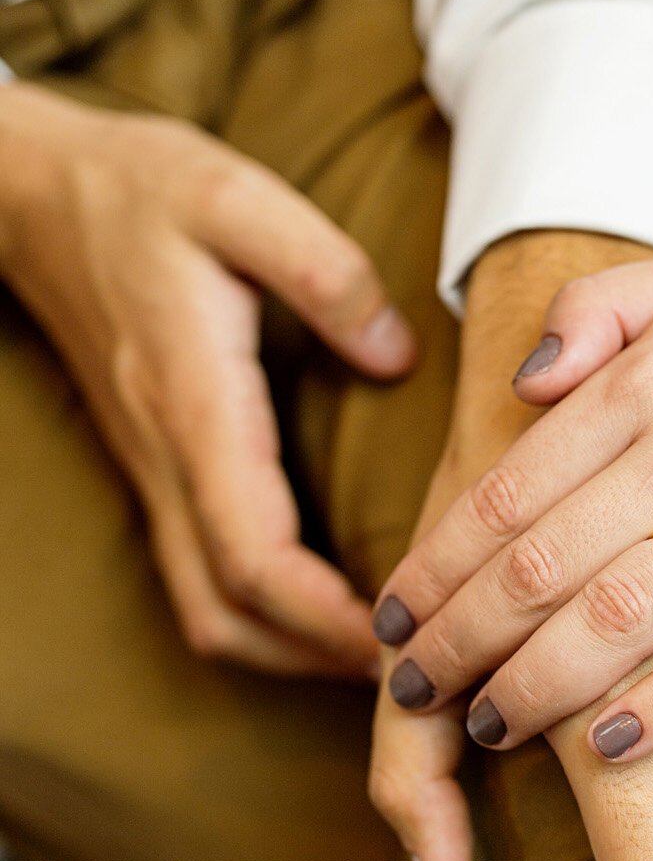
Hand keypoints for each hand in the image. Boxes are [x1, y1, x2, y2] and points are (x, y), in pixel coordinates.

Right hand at [0, 84, 415, 674]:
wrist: (31, 194)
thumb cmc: (138, 190)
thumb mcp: (237, 199)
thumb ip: (325, 273)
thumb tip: (394, 355)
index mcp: (195, 407)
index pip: (255, 556)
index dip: (327, 618)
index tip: (400, 642)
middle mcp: (169, 460)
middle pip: (230, 612)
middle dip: (316, 659)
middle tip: (406, 670)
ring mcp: (156, 474)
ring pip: (207, 610)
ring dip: (286, 652)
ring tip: (373, 657)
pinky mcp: (158, 472)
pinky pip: (201, 578)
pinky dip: (260, 618)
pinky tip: (321, 613)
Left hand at [365, 235, 652, 860]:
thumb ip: (593, 312)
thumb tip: (517, 387)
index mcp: (650, 381)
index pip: (509, 491)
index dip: (436, 565)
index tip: (393, 619)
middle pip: (544, 565)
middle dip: (461, 639)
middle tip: (413, 688)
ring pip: (623, 616)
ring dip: (539, 684)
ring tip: (486, 726)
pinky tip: (608, 747)